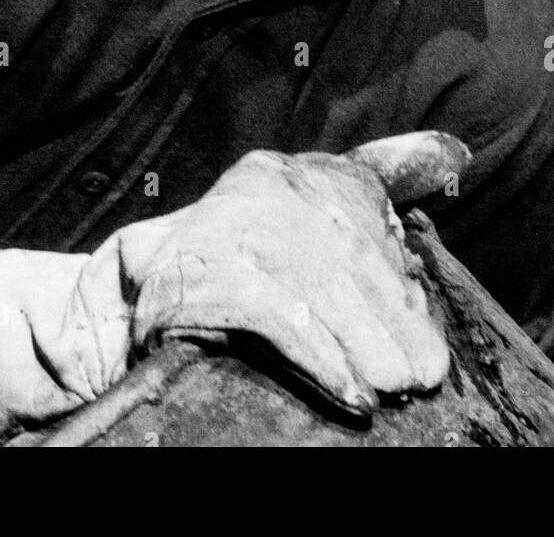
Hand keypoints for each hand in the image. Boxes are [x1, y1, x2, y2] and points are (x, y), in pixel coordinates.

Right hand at [0, 130, 468, 436]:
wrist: (107, 312)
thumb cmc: (220, 286)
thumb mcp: (292, 245)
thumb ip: (354, 225)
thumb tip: (446, 166)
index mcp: (289, 173)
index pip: (362, 209)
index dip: (398, 276)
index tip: (427, 330)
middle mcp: (262, 182)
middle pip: (347, 252)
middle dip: (389, 320)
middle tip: (420, 378)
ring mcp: (226, 219)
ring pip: (318, 282)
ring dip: (362, 344)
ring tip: (392, 388)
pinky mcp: (195, 267)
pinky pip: (274, 310)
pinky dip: (317, 353)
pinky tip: (348, 389)